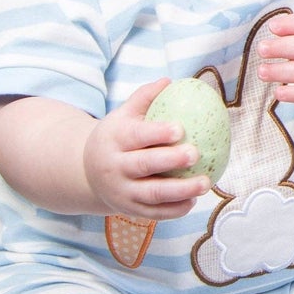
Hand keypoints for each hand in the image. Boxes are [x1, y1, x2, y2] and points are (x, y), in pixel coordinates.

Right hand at [82, 79, 208, 218]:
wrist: (87, 172)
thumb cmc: (117, 137)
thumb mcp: (122, 115)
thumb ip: (145, 97)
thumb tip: (170, 80)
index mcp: (115, 140)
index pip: (136, 136)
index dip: (157, 133)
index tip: (180, 129)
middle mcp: (115, 167)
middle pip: (144, 165)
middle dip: (170, 161)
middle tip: (195, 153)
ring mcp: (121, 191)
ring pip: (152, 194)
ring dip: (181, 191)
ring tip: (206, 182)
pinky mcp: (129, 210)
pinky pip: (154, 213)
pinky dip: (175, 210)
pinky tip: (194, 201)